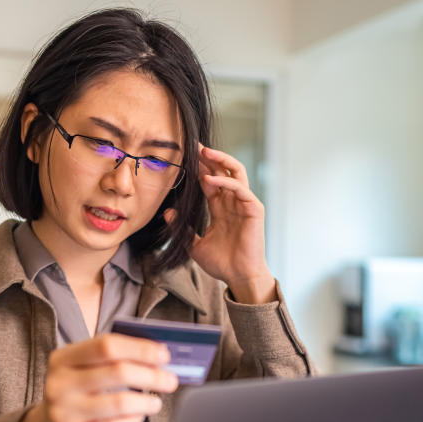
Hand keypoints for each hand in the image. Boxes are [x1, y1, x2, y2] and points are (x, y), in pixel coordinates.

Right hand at [7, 334, 178, 421]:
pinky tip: (138, 417)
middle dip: (152, 375)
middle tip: (170, 380)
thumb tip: (159, 355)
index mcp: (62, 358)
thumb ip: (113, 359)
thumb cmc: (78, 394)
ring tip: (156, 402)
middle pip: (118, 371)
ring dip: (147, 401)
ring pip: (120, 402)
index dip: (140, 348)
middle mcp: (58, 383)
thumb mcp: (84, 370)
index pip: (107, 345)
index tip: (164, 354)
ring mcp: (62, 412)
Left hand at [165, 144, 275, 303]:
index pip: (209, 180)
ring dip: (220, 160)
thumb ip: (181, 229)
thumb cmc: (221, 263)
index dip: (198, 167)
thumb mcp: (193, 244)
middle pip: (222, 171)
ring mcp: (244, 204)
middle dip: (208, 157)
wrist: (239, 277)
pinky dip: (225, 182)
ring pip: (235, 172)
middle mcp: (232, 202)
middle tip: (192, 144)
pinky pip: (240, 188)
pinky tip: (209, 180)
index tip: (183, 156)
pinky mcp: (254, 209)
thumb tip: (167, 212)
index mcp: (220, 208)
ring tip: (204, 152)